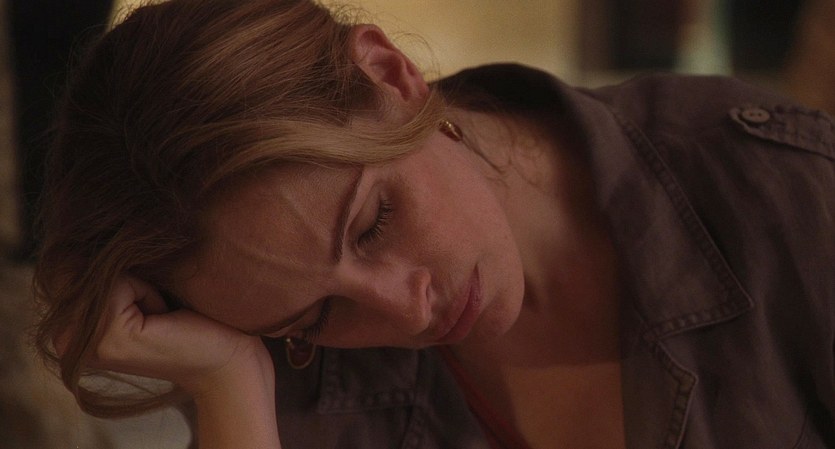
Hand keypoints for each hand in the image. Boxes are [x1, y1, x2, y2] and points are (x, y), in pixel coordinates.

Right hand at [82, 275, 270, 396]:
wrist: (223, 358)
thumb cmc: (188, 323)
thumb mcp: (136, 292)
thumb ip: (106, 274)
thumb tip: (83, 239)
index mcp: (67, 331)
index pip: (74, 266)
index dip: (119, 275)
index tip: (146, 307)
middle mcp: (66, 341)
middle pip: (84, 269)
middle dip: (127, 279)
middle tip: (155, 315)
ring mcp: (86, 343)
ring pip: (103, 275)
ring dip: (139, 286)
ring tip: (158, 317)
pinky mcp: (110, 337)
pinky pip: (121, 283)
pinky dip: (148, 293)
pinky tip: (162, 320)